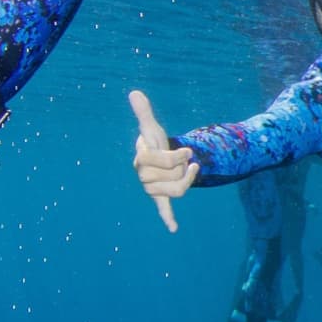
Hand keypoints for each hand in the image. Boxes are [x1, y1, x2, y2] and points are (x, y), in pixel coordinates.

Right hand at [129, 89, 196, 232]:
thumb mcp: (152, 128)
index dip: (176, 157)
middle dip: (182, 167)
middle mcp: (144, 177)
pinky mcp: (162, 198)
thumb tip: (134, 93)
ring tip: (187, 171)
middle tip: (181, 162)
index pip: (160, 162)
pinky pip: (163, 209)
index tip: (187, 152)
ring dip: (187, 180)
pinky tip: (174, 228)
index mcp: (141, 160)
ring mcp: (152, 189)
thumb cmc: (154, 142)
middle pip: (172, 177)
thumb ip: (144, 113)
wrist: (159, 158)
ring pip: (177, 191)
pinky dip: (169, 218)